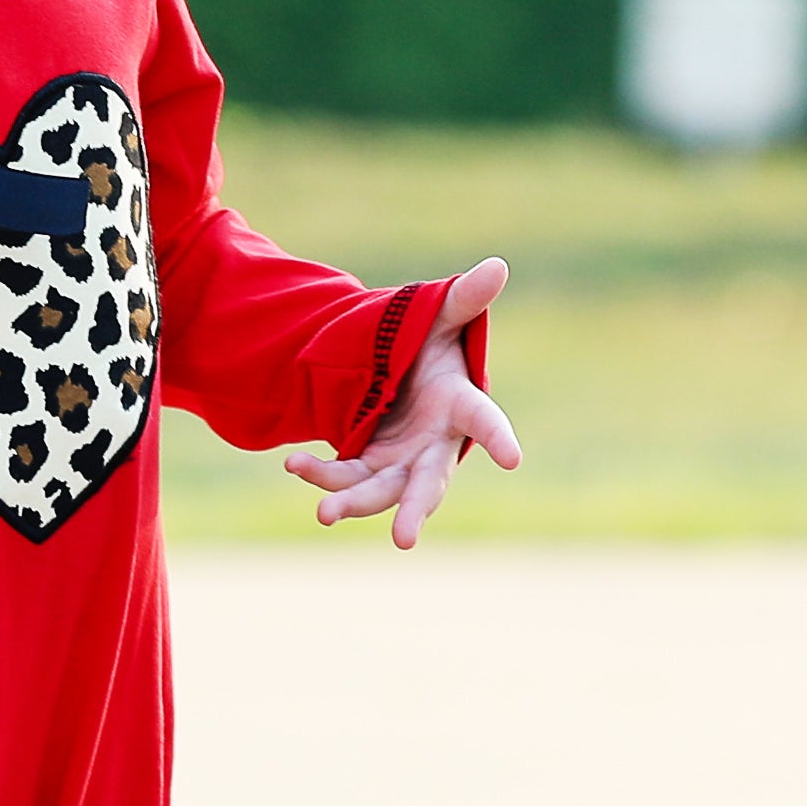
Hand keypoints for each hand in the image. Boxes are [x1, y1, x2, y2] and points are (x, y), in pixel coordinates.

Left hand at [283, 256, 519, 546]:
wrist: (398, 369)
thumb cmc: (431, 343)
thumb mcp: (442, 317)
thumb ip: (465, 298)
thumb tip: (497, 265)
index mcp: (459, 405)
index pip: (483, 422)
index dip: (498, 438)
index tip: (513, 459)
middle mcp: (433, 445)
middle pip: (428, 483)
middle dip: (415, 510)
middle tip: (405, 540)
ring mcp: (400, 460)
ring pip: (380, 490)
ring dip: (353, 502)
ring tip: (324, 514)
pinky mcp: (367, 465)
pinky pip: (343, 475)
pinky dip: (321, 474)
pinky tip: (293, 465)